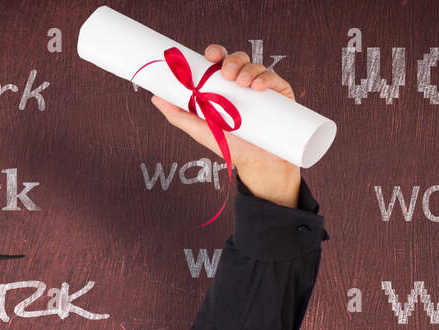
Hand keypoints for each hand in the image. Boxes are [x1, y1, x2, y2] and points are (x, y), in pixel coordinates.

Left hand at [149, 44, 301, 207]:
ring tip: (242, 84)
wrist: (259, 167)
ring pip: (256, 67)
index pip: (220, 62)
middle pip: (238, 60)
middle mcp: (245, 85)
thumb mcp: (202, 131)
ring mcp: (264, 91)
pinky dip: (267, 79)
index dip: (216, 53)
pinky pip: (276, 81)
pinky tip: (259, 86)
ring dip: (248, 69)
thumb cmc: (232, 148)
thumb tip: (155, 97)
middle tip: (226, 74)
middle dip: (231, 61)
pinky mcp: (282, 98)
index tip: (209, 56)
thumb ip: (179, 115)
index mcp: (226, 88)